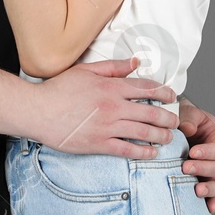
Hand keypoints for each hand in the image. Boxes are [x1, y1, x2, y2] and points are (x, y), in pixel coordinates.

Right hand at [26, 56, 178, 157]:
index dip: (163, 93)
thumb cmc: (59, 89)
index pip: (146, 88)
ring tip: (168, 137)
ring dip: (160, 135)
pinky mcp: (98, 144)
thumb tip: (135, 62)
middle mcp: (113, 107)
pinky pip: (127, 150)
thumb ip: (113, 67)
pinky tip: (152, 153)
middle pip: (150, 112)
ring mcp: (107, 127)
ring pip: (143, 132)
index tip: (172, 97)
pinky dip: (143, 152)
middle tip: (176, 121)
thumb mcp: (86, 71)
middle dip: (168, 118)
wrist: (37, 110)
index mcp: (110, 87)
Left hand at [177, 97, 214, 214]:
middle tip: (185, 167)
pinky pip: (211, 194)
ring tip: (197, 190)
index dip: (208, 152)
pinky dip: (211, 201)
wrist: (175, 127)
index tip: (192, 152)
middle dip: (202, 168)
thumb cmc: (184, 118)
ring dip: (208, 188)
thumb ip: (189, 118)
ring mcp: (212, 171)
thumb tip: (187, 129)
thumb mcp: (188, 112)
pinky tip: (208, 208)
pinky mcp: (203, 181)